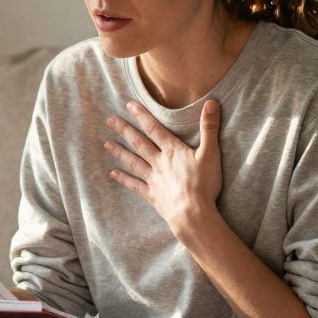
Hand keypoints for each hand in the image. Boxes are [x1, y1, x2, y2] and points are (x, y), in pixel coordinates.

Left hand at [103, 99, 222, 236]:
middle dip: (124, 131)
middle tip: (109, 121)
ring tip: (106, 144)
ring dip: (119, 152)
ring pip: (133, 162)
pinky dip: (124, 179)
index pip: (154, 129)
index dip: (142, 116)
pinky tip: (113, 174)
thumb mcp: (210, 154)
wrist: (193, 214)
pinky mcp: (152, 195)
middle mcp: (159, 163)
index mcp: (172, 151)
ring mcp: (153, 179)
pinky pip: (135, 185)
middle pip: (139, 143)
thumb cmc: (204, 185)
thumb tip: (211, 103)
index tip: (129, 106)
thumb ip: (209, 128)